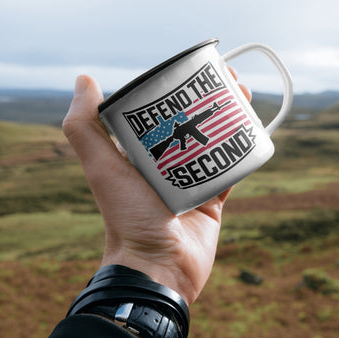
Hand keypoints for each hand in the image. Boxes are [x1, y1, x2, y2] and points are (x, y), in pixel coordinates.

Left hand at [62, 71, 250, 304]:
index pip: (164, 111)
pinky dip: (242, 153)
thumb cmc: (128, 216)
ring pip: (216, 143)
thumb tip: (84, 79)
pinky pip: (231, 171)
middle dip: (214, 100)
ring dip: (233, 120)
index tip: (200, 71)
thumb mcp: (102, 167)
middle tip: (233, 83)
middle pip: (195, 123)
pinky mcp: (212, 199)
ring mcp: (191, 181)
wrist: (158, 266)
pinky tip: (254, 132)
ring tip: (246, 100)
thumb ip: (84, 128)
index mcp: (141, 154)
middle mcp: (166, 164)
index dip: (182, 89)